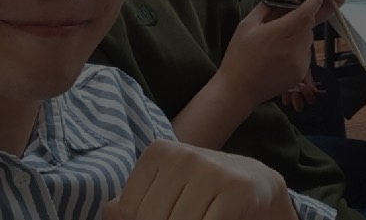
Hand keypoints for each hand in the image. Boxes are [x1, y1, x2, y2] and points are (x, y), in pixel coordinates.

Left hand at [102, 139, 297, 219]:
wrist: (256, 186)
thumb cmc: (200, 192)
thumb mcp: (162, 191)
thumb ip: (128, 205)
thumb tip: (110, 212)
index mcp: (159, 152)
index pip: (129, 209)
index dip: (146, 219)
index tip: (169, 207)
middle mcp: (185, 154)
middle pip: (151, 219)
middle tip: (191, 212)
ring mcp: (212, 170)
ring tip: (204, 216)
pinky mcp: (236, 189)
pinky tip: (219, 218)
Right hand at [217, 0, 321, 107]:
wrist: (238, 90)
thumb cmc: (239, 56)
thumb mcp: (245, 26)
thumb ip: (264, 8)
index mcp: (278, 33)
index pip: (306, 13)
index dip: (315, 0)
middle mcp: (293, 48)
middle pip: (309, 25)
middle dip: (302, 18)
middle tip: (287, 20)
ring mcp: (299, 62)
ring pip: (308, 39)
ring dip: (300, 34)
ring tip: (281, 40)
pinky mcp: (301, 73)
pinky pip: (306, 53)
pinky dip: (299, 48)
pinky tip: (282, 54)